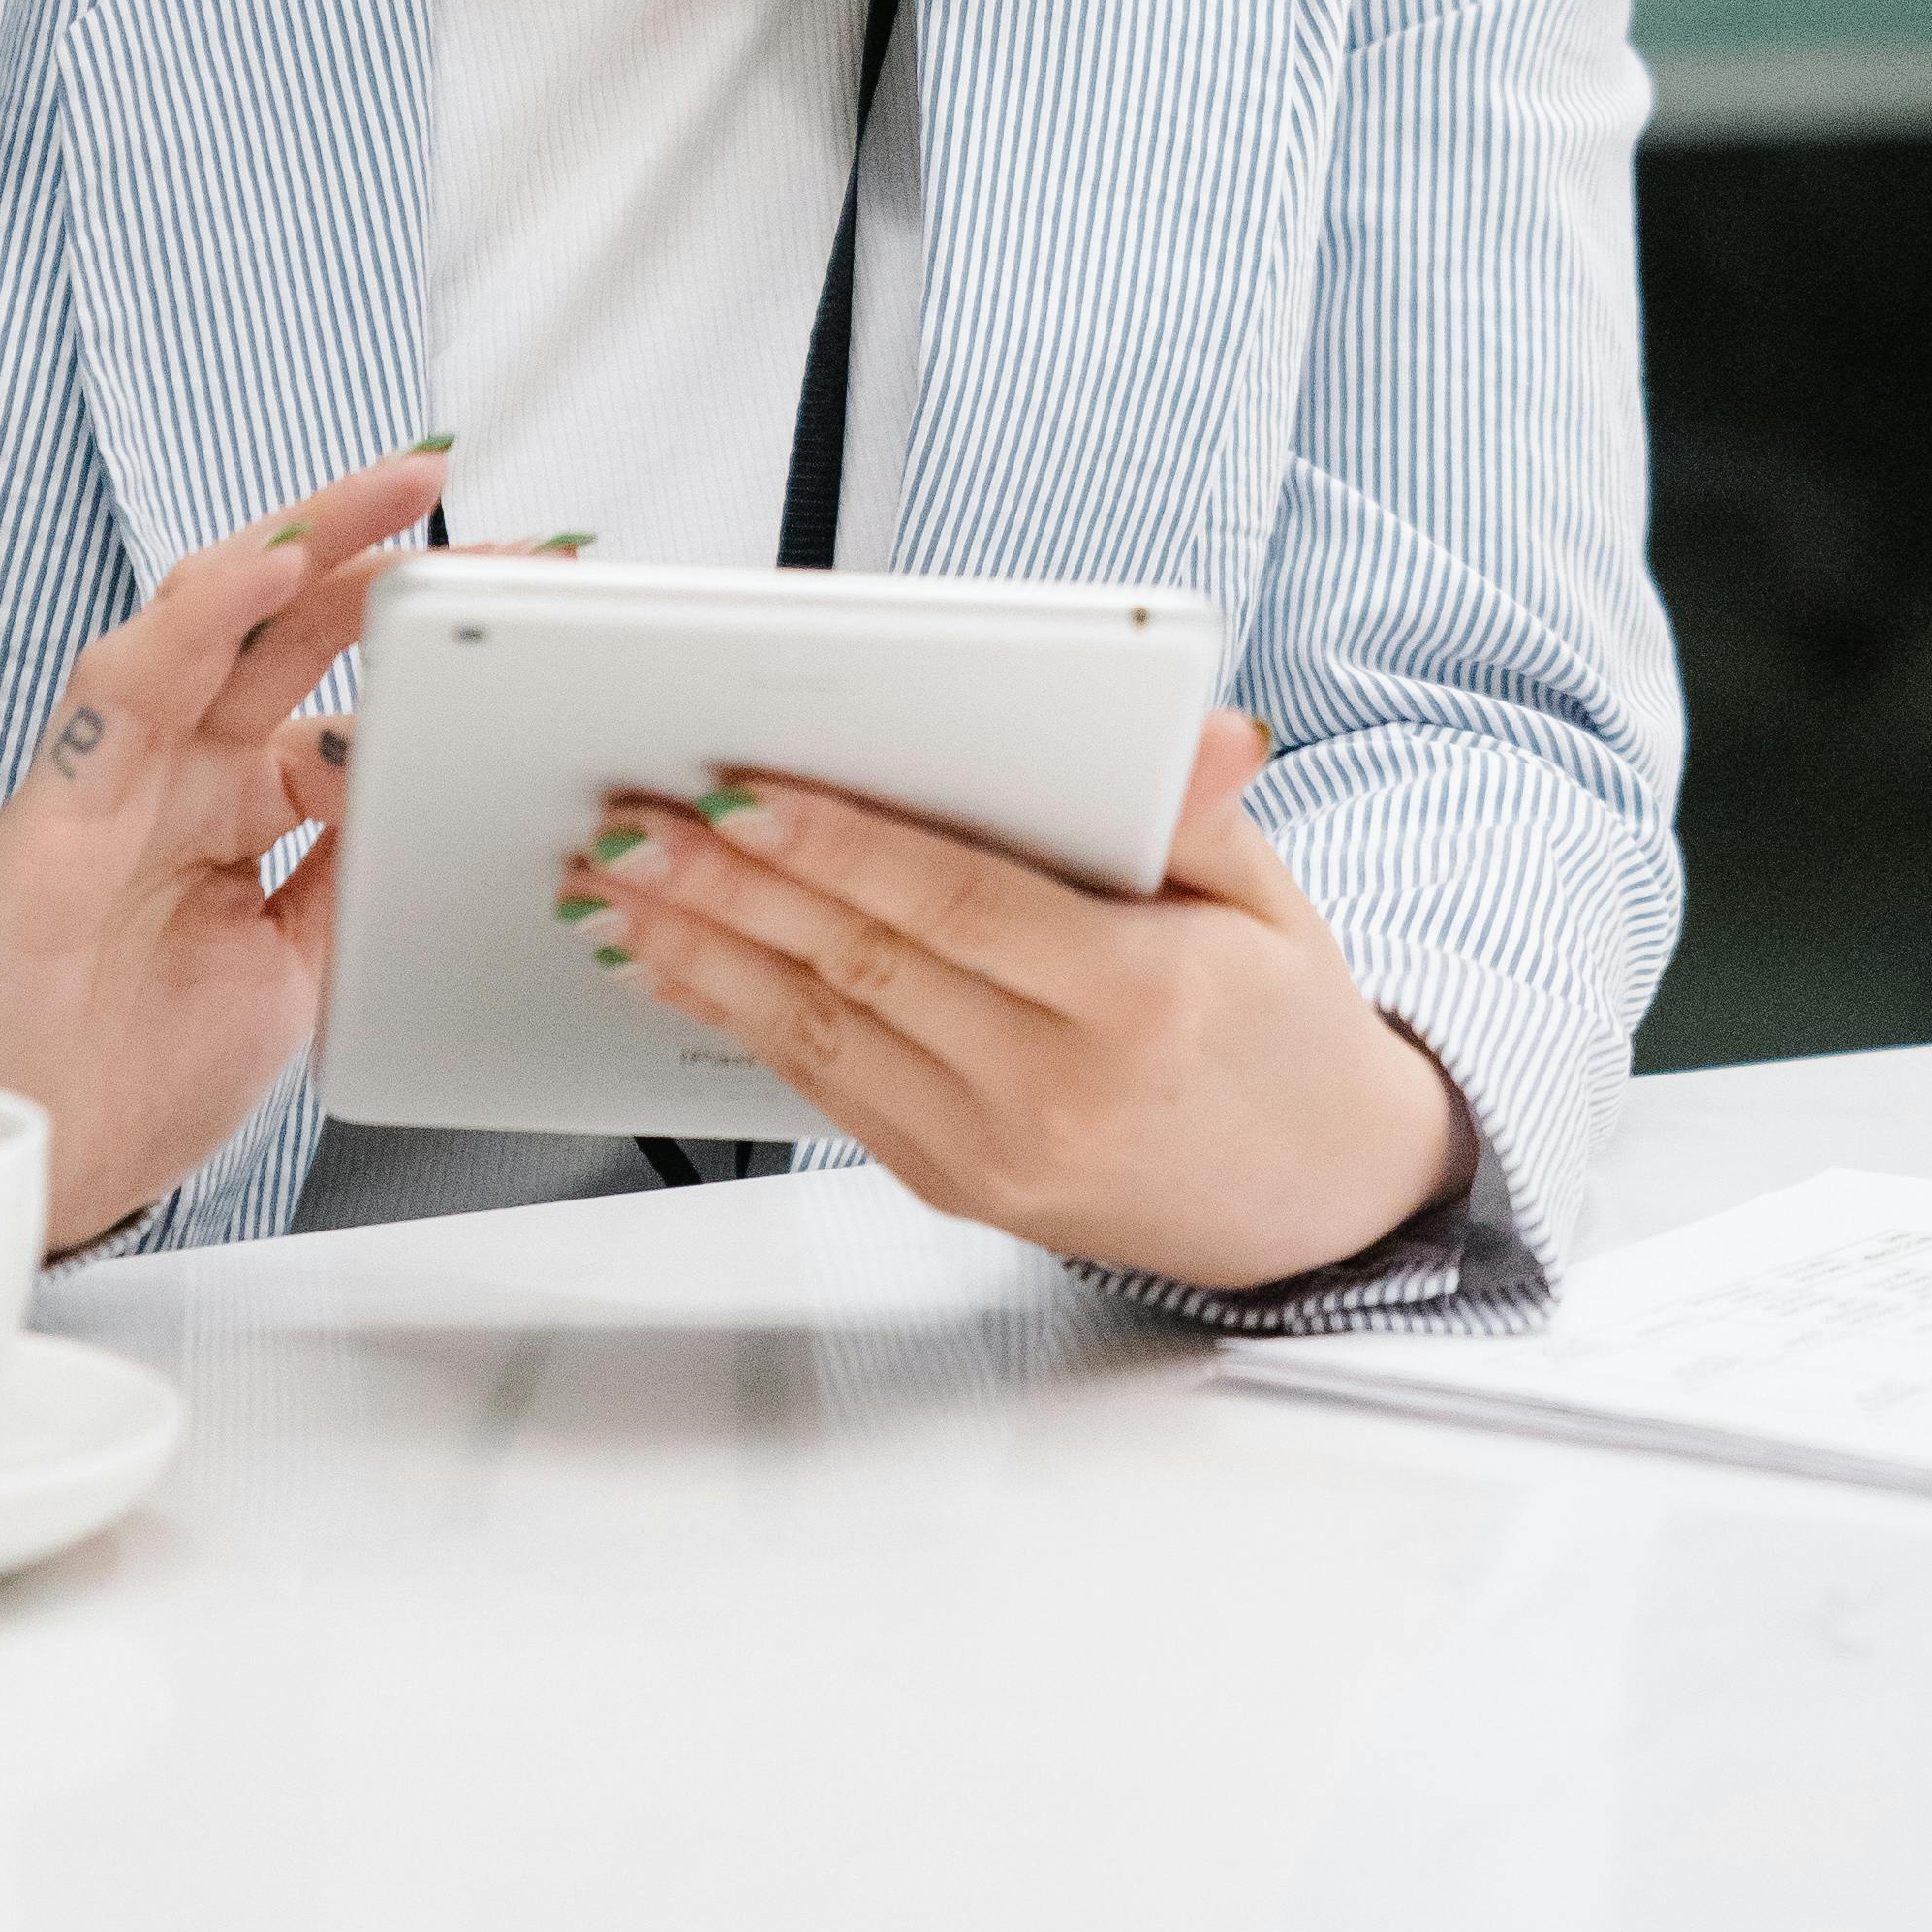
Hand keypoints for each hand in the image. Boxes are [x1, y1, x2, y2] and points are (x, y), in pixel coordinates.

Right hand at [0, 444, 437, 1252]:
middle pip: (279, 623)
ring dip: (298, 546)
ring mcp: (119, 773)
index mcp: (237, 803)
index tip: (515, 594)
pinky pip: (130, 679)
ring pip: (204, 618)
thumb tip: (433, 774)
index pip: (338, 685)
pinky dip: (204, 616)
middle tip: (453, 483)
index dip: (418, 639)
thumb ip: (353, 862)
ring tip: (388, 493)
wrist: (39, 1170)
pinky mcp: (58, 799)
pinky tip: (271, 569)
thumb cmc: (145, 1074)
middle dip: (370, 544)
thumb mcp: (303, 961)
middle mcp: (178, 769)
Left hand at [558, 715, 1474, 1289]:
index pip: (959, 904)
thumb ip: (1198, 813)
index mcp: (1138, 1000)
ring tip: (613, 887)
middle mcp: (1057, 1090)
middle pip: (863, 967)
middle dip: (730, 889)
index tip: (740, 790)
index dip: (841, 846)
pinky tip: (678, 964)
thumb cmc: (1285, 1029)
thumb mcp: (1272, 900)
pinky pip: (827, 1090)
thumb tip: (1194, 730)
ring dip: (703, 954)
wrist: (1318, 1201)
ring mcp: (999, 1155)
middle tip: (630, 823)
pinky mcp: (957, 1187)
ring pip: (819, 1035)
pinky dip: (739, 1021)